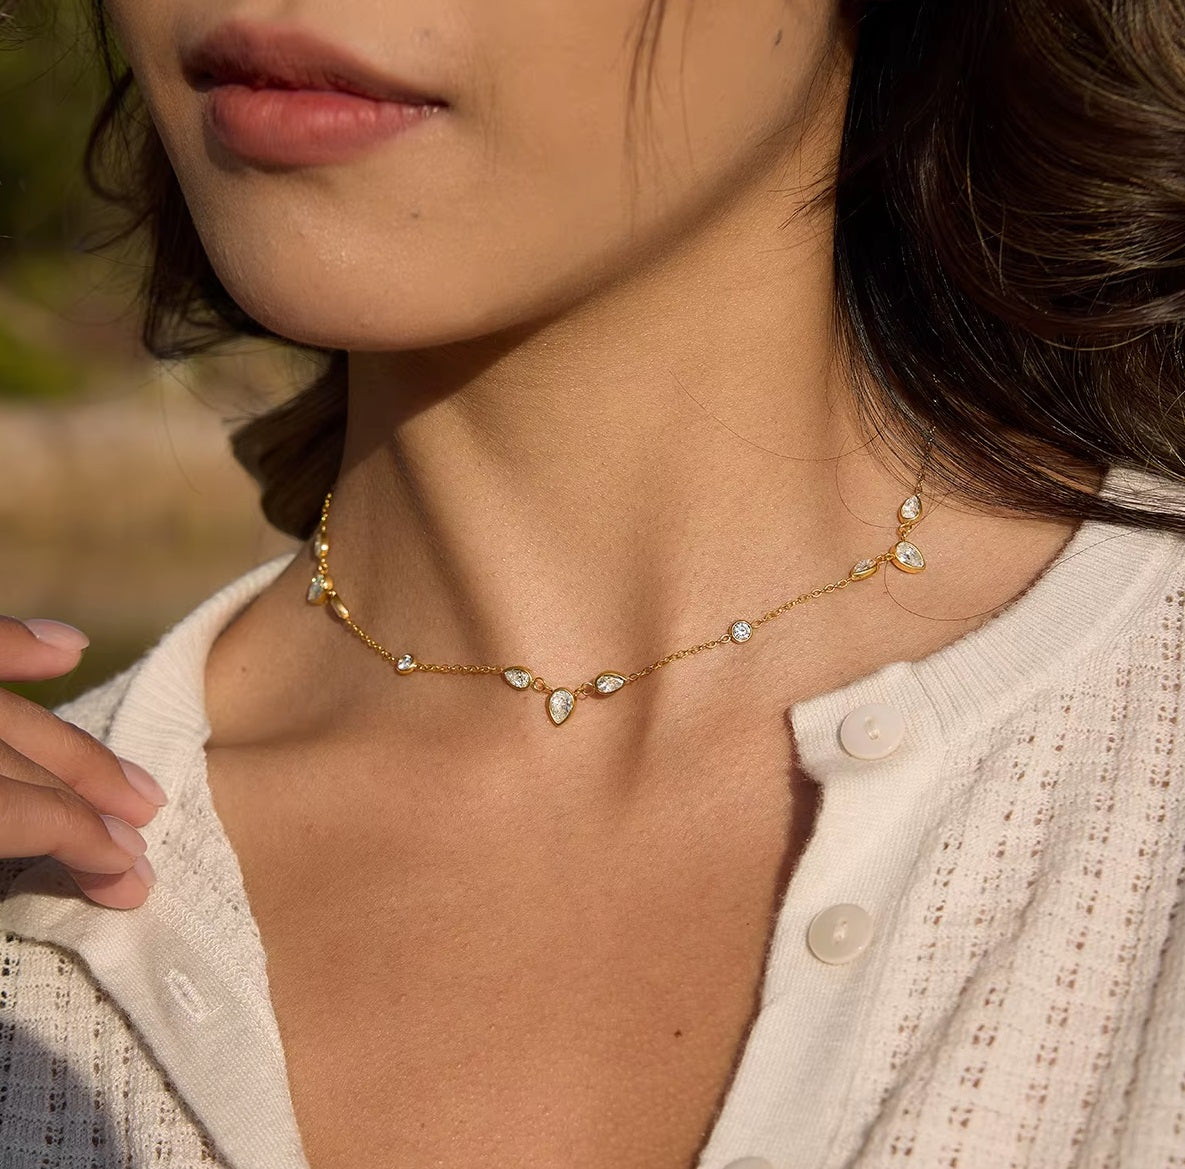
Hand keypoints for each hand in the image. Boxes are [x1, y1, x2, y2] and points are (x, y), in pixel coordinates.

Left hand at [0, 616, 166, 909]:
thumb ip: (5, 831)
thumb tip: (31, 874)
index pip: (21, 812)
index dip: (79, 839)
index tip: (124, 872)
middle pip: (25, 764)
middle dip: (93, 805)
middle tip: (142, 845)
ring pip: (13, 715)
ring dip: (77, 749)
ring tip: (136, 785)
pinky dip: (18, 645)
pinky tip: (71, 650)